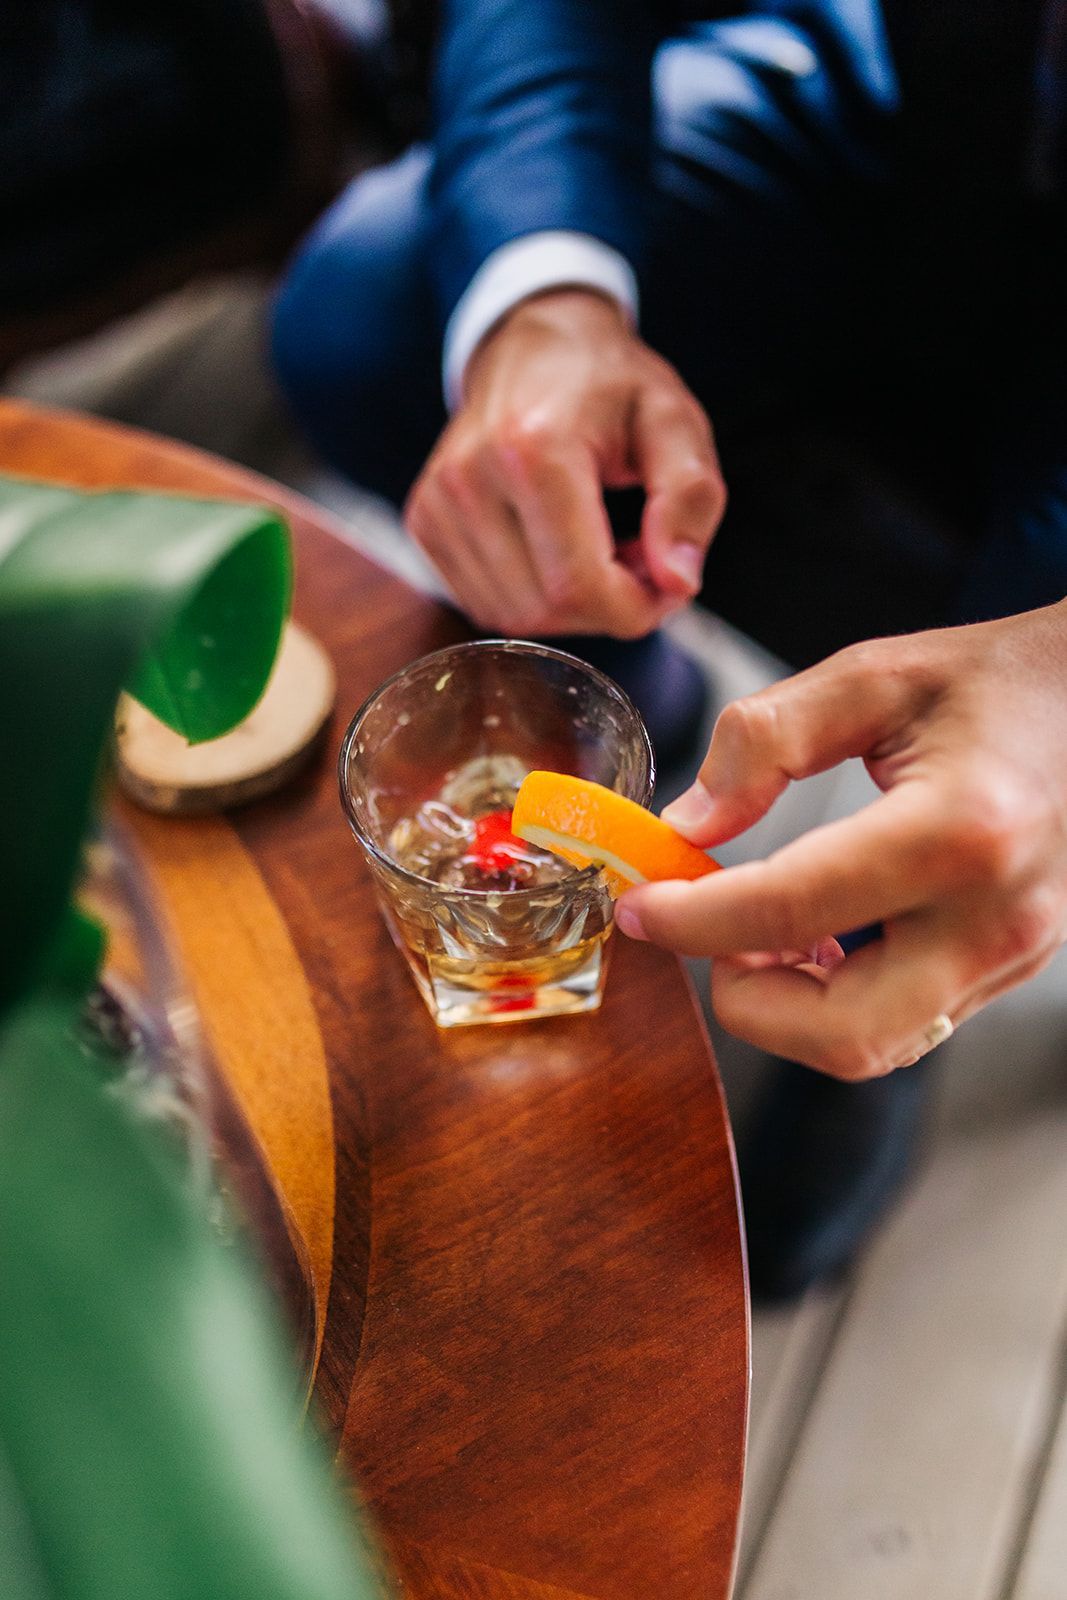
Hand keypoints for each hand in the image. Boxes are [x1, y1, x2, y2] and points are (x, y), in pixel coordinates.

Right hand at [404, 289, 725, 637]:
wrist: (532, 346)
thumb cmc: (611, 386)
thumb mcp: (674, 424)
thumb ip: (689, 499)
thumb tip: (679, 584)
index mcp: (534, 449)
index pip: (580, 586)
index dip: (636, 608)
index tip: (668, 583)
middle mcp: (470, 479)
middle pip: (546, 609)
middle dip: (606, 605)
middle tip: (639, 556)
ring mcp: (437, 504)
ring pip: (512, 618)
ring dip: (570, 605)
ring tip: (599, 548)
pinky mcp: (424, 522)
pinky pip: (484, 604)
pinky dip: (532, 597)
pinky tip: (558, 554)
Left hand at [615, 604, 1066, 1077]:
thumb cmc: (995, 683)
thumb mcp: (873, 676)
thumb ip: (764, 741)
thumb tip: (686, 826)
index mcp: (959, 830)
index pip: (790, 910)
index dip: (693, 919)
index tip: (642, 904)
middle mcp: (995, 916)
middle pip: (840, 1032)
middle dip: (746, 1000)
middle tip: (710, 929)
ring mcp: (1013, 958)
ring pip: (872, 1046)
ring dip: (791, 1007)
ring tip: (763, 926)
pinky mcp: (1010, 973)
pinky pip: (904, 1025)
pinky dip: (838, 1002)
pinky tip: (819, 937)